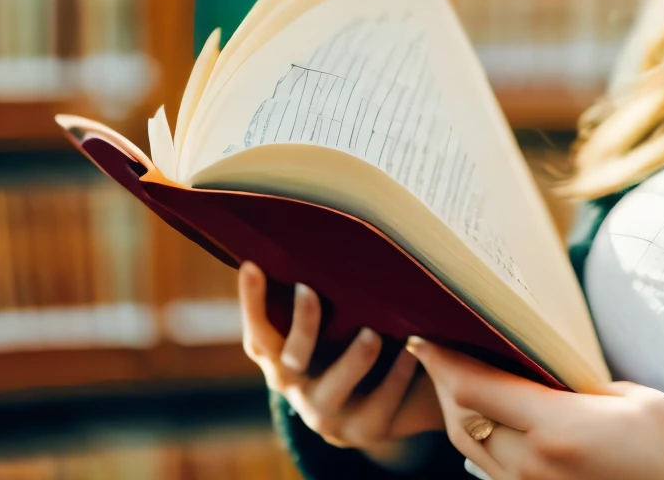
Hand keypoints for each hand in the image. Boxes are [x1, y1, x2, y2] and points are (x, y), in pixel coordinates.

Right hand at [238, 261, 444, 466]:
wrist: (398, 403)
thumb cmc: (357, 344)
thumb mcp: (335, 327)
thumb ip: (322, 298)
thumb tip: (321, 233)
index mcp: (282, 364)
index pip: (258, 336)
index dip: (251, 304)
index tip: (252, 264)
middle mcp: (299, 391)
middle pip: (291, 359)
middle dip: (301, 324)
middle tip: (309, 289)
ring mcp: (330, 414)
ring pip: (333, 389)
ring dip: (351, 360)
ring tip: (372, 334)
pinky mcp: (366, 429)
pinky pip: (380, 403)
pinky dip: (396, 376)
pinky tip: (412, 349)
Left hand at [406, 337, 663, 479]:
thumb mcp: (638, 400)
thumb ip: (585, 384)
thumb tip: (555, 374)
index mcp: (557, 429)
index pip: (477, 389)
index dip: (444, 362)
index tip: (424, 339)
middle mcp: (533, 464)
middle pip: (462, 419)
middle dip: (444, 384)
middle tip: (439, 353)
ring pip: (470, 449)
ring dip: (457, 414)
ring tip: (456, 383)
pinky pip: (491, 472)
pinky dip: (478, 443)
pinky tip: (485, 426)